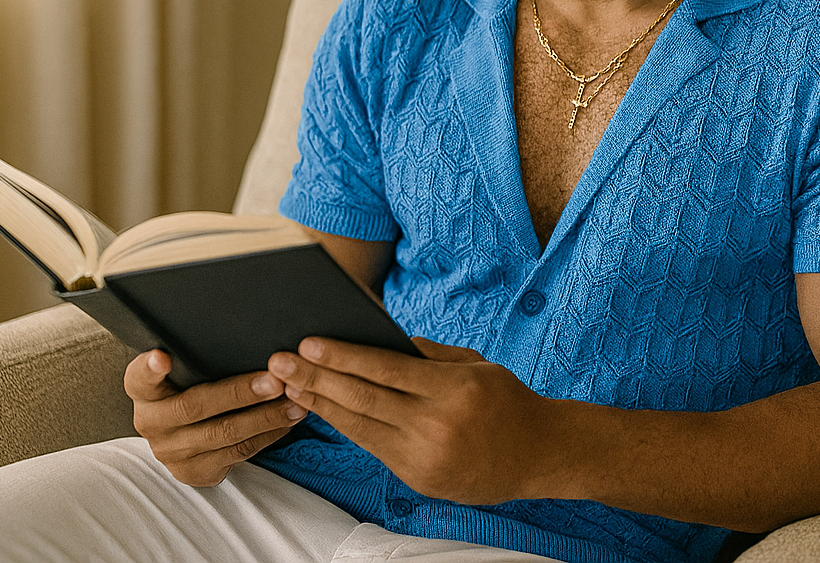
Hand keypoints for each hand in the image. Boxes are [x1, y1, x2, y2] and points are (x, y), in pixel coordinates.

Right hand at [124, 349, 306, 485]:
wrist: (182, 439)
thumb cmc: (191, 387)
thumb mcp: (184, 371)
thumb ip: (195, 355)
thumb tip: (236, 321)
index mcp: (143, 391)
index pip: (139, 377)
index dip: (149, 368)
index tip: (161, 357)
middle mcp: (151, 422)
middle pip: (195, 406)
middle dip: (240, 393)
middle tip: (275, 380)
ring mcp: (171, 451)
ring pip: (224, 433)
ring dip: (265, 417)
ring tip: (295, 400)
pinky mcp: (194, 471)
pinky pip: (238, 452)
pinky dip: (268, 435)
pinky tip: (288, 420)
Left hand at [267, 338, 571, 503]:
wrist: (540, 455)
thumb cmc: (507, 400)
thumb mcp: (475, 365)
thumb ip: (428, 355)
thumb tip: (380, 340)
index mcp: (454, 389)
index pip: (385, 369)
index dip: (342, 356)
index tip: (308, 343)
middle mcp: (437, 426)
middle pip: (363, 399)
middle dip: (316, 379)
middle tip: (278, 362)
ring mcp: (426, 457)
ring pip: (361, 427)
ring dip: (320, 405)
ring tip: (290, 386)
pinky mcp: (420, 479)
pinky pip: (374, 448)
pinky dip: (345, 428)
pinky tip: (324, 411)